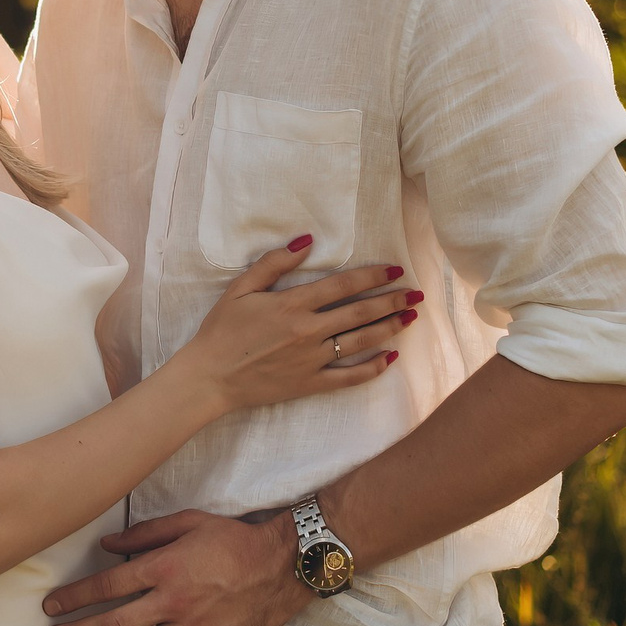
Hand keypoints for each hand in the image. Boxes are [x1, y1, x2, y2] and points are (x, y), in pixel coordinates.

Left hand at [41, 510, 305, 625]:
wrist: (284, 567)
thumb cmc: (235, 540)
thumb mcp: (189, 522)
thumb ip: (144, 535)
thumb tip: (106, 544)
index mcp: (165, 568)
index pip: (106, 587)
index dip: (74, 598)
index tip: (52, 605)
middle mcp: (173, 603)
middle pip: (113, 625)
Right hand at [169, 237, 416, 414]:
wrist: (210, 376)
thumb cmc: (222, 330)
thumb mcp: (240, 289)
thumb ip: (273, 263)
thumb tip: (305, 242)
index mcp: (293, 305)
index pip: (343, 286)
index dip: (372, 275)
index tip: (395, 269)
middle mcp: (309, 330)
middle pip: (360, 312)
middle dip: (391, 300)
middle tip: (415, 293)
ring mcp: (313, 359)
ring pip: (362, 341)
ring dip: (390, 327)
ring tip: (410, 318)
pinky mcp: (311, 383)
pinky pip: (350, 376)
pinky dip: (373, 368)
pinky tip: (390, 358)